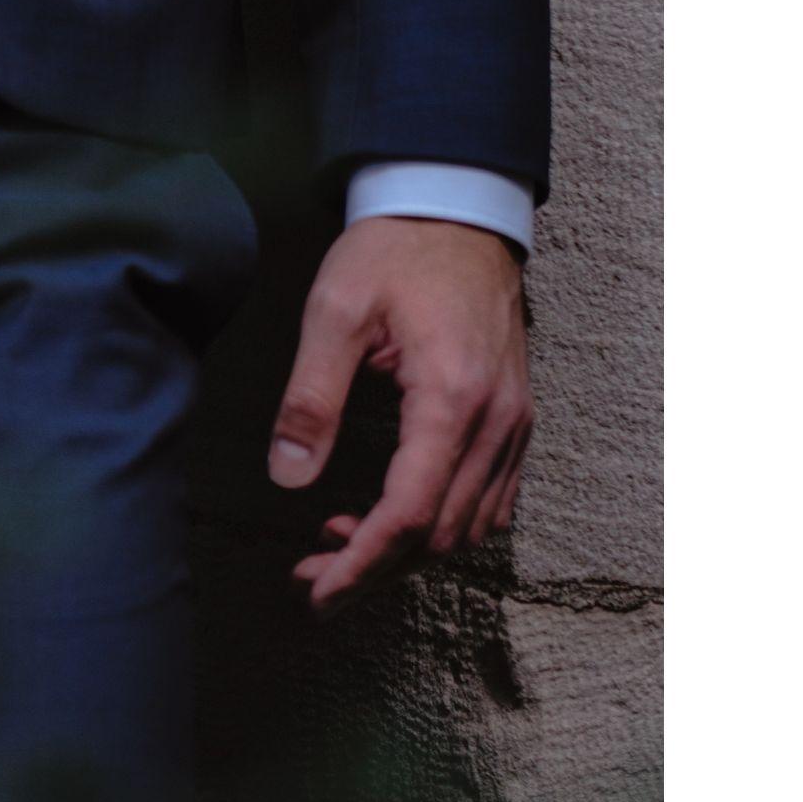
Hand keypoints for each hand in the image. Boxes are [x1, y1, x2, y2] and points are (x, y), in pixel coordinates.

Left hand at [267, 216, 532, 606]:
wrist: (455, 211)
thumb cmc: (392, 252)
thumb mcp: (333, 311)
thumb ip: (310, 398)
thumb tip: (287, 477)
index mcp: (451, 397)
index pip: (411, 512)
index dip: (363, 562)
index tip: (319, 590)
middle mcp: (496, 421)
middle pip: (442, 534)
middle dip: (376, 569)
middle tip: (311, 579)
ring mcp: (514, 423)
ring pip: (469, 526)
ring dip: (406, 552)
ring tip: (336, 548)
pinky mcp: (515, 419)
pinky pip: (491, 500)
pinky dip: (442, 524)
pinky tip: (390, 516)